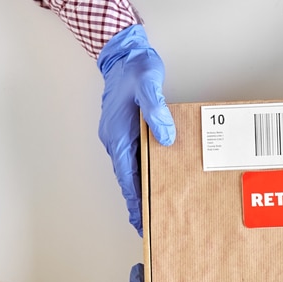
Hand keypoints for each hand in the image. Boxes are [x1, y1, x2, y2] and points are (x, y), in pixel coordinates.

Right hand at [97, 25, 175, 234]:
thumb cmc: (134, 69)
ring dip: (141, 190)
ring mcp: (121, 136)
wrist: (124, 53)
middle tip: (148, 225)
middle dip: (138, 202)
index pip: (126, 176)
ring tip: (154, 211)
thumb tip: (165, 138)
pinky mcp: (129, 132)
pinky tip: (157, 181)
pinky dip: (145, 173)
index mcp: (117, 135)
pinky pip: (137, 158)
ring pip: (132, 171)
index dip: (134, 199)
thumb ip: (156, 111)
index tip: (139, 219)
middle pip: (128, 179)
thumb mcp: (147, 85)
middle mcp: (116, 140)